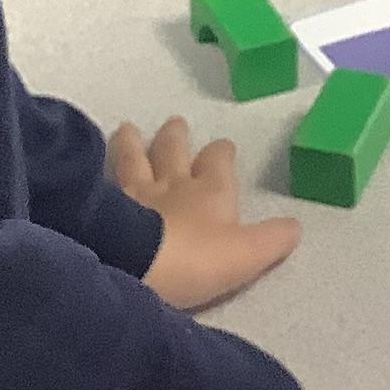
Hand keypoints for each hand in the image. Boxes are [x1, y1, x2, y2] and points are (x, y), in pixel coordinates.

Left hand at [110, 114, 300, 309]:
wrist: (134, 266)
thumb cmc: (195, 261)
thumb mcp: (246, 255)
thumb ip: (272, 240)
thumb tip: (296, 225)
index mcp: (210, 193)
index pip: (219, 164)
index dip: (221, 154)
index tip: (222, 145)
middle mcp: (171, 184)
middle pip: (174, 152)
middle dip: (177, 138)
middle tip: (174, 122)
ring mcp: (133, 192)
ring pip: (134, 158)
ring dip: (133, 143)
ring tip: (128, 128)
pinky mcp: (103, 206)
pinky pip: (105, 178)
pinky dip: (102, 167)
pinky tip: (94, 161)